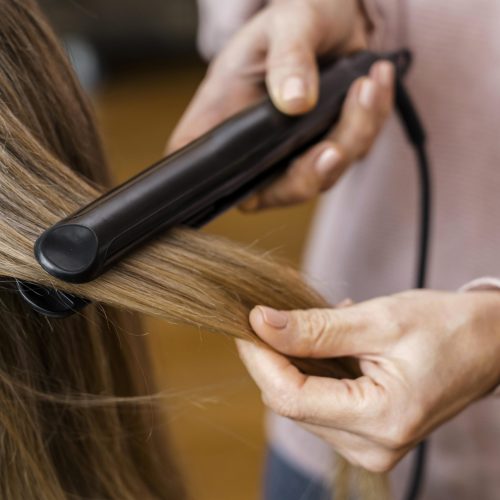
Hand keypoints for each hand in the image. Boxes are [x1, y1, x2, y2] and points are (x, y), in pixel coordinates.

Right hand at [169, 0, 394, 209]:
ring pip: (323, 176)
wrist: (332, 15)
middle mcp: (255, 147)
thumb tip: (294, 102)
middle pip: (276, 191)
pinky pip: (354, 152)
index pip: (206, 170)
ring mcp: (292, 154)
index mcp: (224, 120)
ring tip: (367, 83)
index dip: (220, 186)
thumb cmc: (295, 17)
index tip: (258, 171)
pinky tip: (376, 82)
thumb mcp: (286, 22)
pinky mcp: (326, 147)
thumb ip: (287, 57)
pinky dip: (371, 121)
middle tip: (334, 146)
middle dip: (311, 172)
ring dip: (353, 135)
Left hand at [236, 290, 499, 471]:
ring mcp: (369, 446)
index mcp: (381, 420)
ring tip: (322, 326)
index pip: (290, 397)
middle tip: (274, 315)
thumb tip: (260, 323)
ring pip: (300, 403)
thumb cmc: (445, 327)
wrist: (486, 344)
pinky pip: (319, 402)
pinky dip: (314, 370)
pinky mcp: (366, 435)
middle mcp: (372, 447)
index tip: (244, 322)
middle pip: (291, 402)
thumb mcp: (378, 319)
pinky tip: (333, 343)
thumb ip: (316, 327)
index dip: (259, 358)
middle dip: (274, 357)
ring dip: (296, 361)